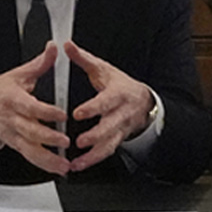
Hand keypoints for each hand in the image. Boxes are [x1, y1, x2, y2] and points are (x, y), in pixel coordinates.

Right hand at [0, 43, 69, 175]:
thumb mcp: (18, 75)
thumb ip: (39, 64)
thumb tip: (53, 49)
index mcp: (14, 100)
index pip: (30, 107)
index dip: (46, 112)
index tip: (62, 114)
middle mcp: (13, 119)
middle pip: (30, 131)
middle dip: (48, 138)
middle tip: (65, 141)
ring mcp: (14, 134)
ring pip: (30, 149)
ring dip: (47, 158)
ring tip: (64, 163)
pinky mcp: (15, 145)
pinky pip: (29, 156)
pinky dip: (44, 164)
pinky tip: (58, 169)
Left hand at [64, 41, 154, 172]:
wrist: (143, 101)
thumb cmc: (120, 85)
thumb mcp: (103, 69)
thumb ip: (84, 59)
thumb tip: (67, 46)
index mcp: (117, 94)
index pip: (106, 101)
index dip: (93, 108)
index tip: (78, 113)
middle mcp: (121, 114)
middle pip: (110, 126)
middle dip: (96, 135)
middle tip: (80, 141)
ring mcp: (120, 129)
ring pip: (109, 144)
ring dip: (93, 155)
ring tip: (78, 162)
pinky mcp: (117, 139)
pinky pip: (107, 152)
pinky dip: (93, 160)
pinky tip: (79, 166)